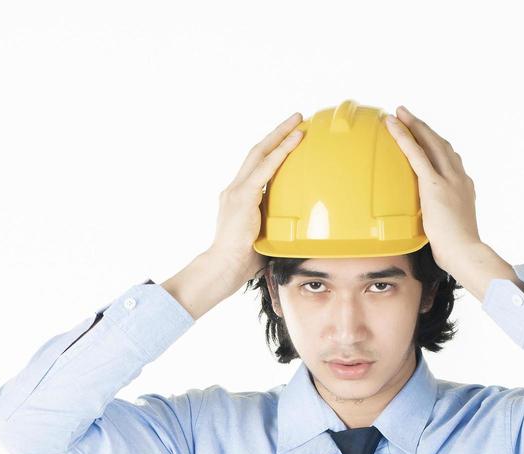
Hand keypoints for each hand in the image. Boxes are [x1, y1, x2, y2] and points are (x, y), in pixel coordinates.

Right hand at [206, 112, 304, 285]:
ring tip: (299, 122)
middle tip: (296, 118)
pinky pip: (266, 169)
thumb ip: (273, 223)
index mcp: (236, 197)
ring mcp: (236, 191)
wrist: (224, 266)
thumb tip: (298, 227)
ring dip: (281, 136)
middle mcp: (234, 189)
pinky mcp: (243, 197)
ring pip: (260, 154)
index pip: (255, 167)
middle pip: (256, 152)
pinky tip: (295, 140)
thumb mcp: (262, 235)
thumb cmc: (242, 260)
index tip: (287, 138)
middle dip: (276, 133)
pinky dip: (282, 152)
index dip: (271, 149)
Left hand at [383, 106, 483, 271]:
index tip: (427, 137)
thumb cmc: (457, 249)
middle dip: (423, 128)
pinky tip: (392, 124)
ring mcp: (448, 178)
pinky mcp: (434, 184)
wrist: (465, 251)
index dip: (437, 145)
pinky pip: (416, 153)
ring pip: (429, 142)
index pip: (450, 159)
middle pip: (440, 144)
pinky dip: (403, 136)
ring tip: (398, 114)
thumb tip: (426, 224)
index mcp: (463, 187)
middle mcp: (458, 177)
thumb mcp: (449, 228)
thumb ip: (439, 218)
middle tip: (407, 115)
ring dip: (413, 125)